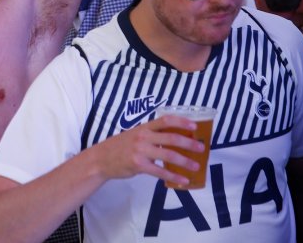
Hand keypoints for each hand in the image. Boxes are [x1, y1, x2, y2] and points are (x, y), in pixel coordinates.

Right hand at [88, 114, 203, 185]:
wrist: (101, 159)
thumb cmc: (119, 147)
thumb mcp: (134, 135)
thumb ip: (150, 136)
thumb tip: (171, 140)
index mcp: (143, 127)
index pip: (165, 120)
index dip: (181, 122)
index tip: (195, 127)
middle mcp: (143, 137)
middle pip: (172, 137)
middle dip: (189, 143)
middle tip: (201, 148)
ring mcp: (141, 151)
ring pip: (169, 155)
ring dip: (185, 161)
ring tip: (196, 166)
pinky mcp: (139, 165)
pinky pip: (160, 172)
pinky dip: (174, 176)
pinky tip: (183, 180)